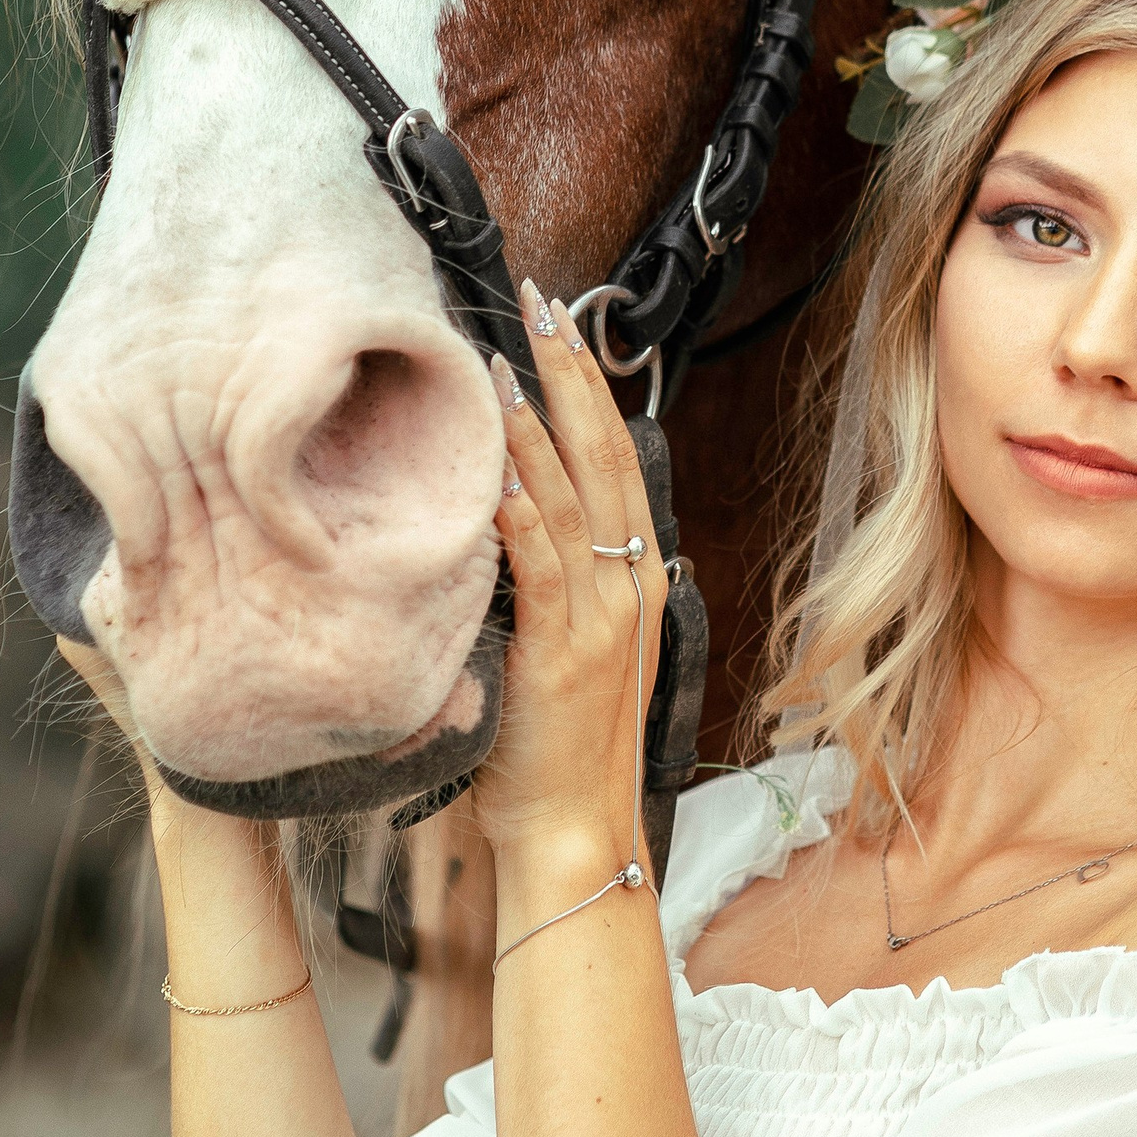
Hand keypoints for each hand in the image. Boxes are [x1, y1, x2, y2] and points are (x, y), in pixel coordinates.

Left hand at [475, 279, 667, 872]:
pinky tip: (501, 475)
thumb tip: (519, 513)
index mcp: (635, 580)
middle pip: (605, 459)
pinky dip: (526, 519)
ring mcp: (603, 621)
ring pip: (576, 503)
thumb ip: (558, 581)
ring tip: (506, 365)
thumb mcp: (569, 645)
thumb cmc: (559, 745)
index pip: (615, 461)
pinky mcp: (564, 657)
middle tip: (540, 305)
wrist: (576, 831)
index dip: (588, 390)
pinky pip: (546, 572)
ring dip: (539, 431)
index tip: (559, 328)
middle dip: (572, 377)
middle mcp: (629, 588)